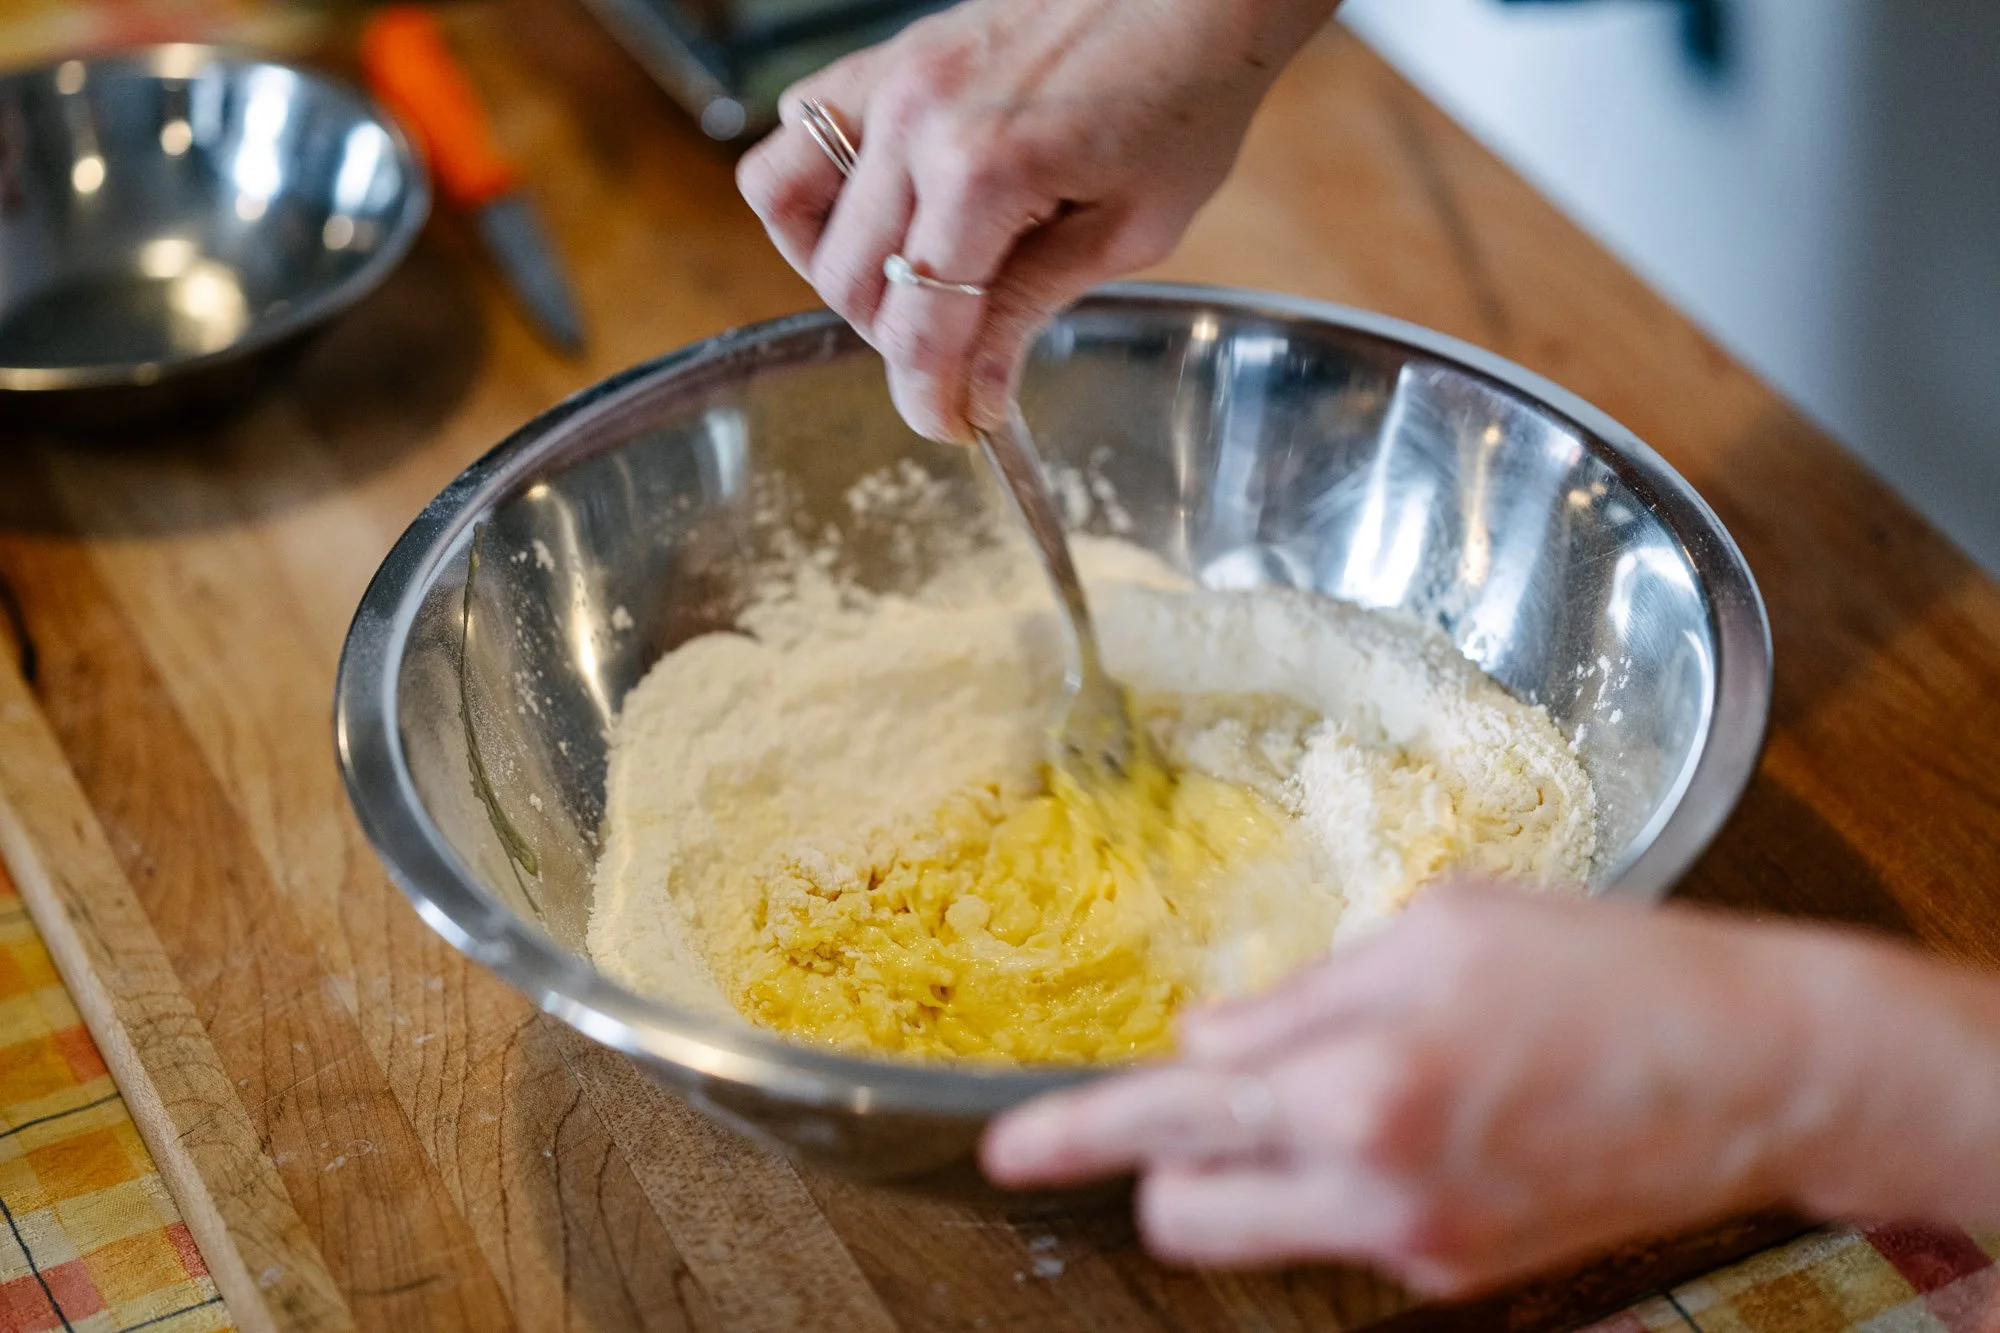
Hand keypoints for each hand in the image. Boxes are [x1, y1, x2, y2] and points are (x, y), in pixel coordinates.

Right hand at [737, 0, 1335, 440]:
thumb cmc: (1185, 97)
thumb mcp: (1128, 230)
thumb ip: (1031, 308)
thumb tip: (974, 394)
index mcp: (983, 171)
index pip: (919, 325)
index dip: (929, 396)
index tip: (951, 426)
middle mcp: (915, 119)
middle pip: (850, 281)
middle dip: (899, 340)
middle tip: (959, 349)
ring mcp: (890, 75)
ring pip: (786, 201)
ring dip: (833, 263)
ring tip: (907, 280)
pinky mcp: (887, 53)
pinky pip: (797, 127)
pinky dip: (815, 184)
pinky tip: (882, 210)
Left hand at [982, 884, 1999, 1295]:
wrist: (1758, 1066)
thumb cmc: (1608, 968)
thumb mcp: (1439, 928)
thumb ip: (1303, 992)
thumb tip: (1207, 1038)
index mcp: (1357, 1083)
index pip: (1171, 1118)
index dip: (1073, 1133)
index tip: (1005, 1150)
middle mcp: (1374, 1187)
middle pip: (1187, 1219)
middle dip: (1161, 1166)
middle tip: (1186, 1103)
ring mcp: (1420, 1243)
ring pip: (1264, 1231)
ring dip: (1255, 1169)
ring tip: (1340, 1085)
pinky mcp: (1462, 1267)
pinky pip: (1348, 1229)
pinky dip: (1342, 1174)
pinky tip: (1420, 1108)